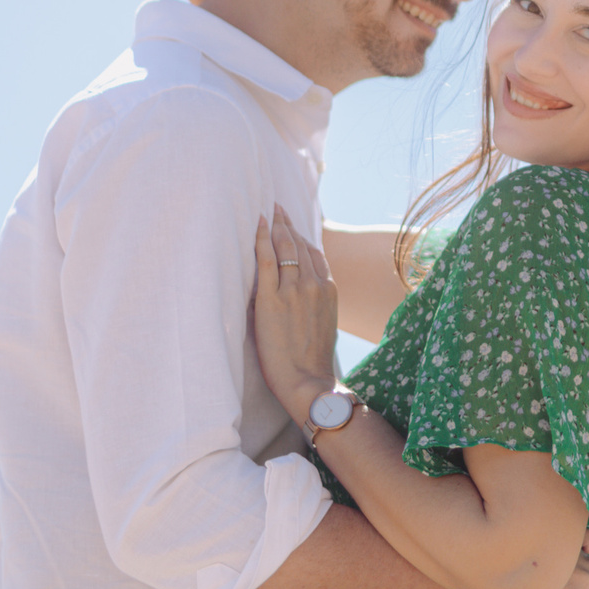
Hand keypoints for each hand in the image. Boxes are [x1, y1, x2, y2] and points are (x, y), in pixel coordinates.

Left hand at [253, 206, 338, 425]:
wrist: (307, 380)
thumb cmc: (312, 360)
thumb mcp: (324, 324)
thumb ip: (315, 302)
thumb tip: (299, 293)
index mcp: (329, 290)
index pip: (315, 254)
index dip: (303, 237)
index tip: (293, 226)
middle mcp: (314, 285)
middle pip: (300, 245)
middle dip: (289, 224)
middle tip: (278, 208)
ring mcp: (294, 290)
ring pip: (285, 248)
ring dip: (277, 226)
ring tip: (270, 213)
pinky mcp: (272, 299)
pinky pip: (267, 260)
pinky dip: (263, 239)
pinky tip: (259, 225)